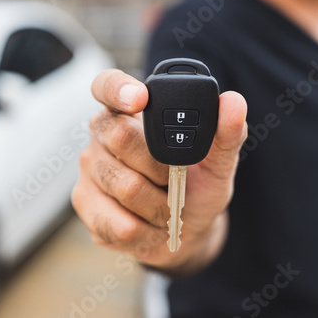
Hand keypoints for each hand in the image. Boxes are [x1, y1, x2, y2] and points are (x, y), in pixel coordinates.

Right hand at [71, 69, 247, 276]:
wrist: (182, 232)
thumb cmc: (195, 189)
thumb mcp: (218, 163)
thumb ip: (225, 134)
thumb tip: (233, 102)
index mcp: (131, 113)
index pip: (107, 85)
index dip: (118, 88)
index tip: (140, 99)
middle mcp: (102, 135)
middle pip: (120, 136)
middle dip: (161, 168)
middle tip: (173, 180)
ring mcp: (89, 168)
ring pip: (125, 187)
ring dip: (159, 207)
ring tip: (165, 208)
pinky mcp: (84, 203)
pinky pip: (119, 222)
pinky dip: (147, 232)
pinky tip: (150, 227)